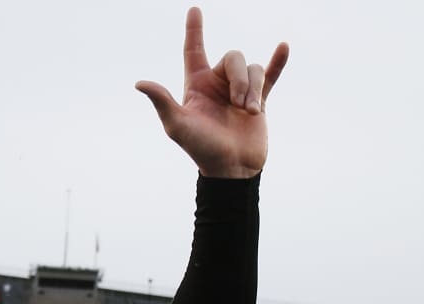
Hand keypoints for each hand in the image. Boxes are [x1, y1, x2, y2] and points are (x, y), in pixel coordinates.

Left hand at [135, 7, 288, 177]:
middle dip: (238, 78)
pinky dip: (277, 61)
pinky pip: (270, 74)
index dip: (194, 30)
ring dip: (253, 89)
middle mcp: (217, 84)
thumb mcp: (178, 125)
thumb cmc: (200, 149)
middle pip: (233, 57)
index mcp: (196, 85)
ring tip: (250, 112)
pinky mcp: (259, 99)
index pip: (194, 50)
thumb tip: (139, 83)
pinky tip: (283, 47)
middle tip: (238, 105)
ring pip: (252, 69)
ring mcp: (239, 90)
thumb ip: (162, 101)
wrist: (231, 168)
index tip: (194, 9)